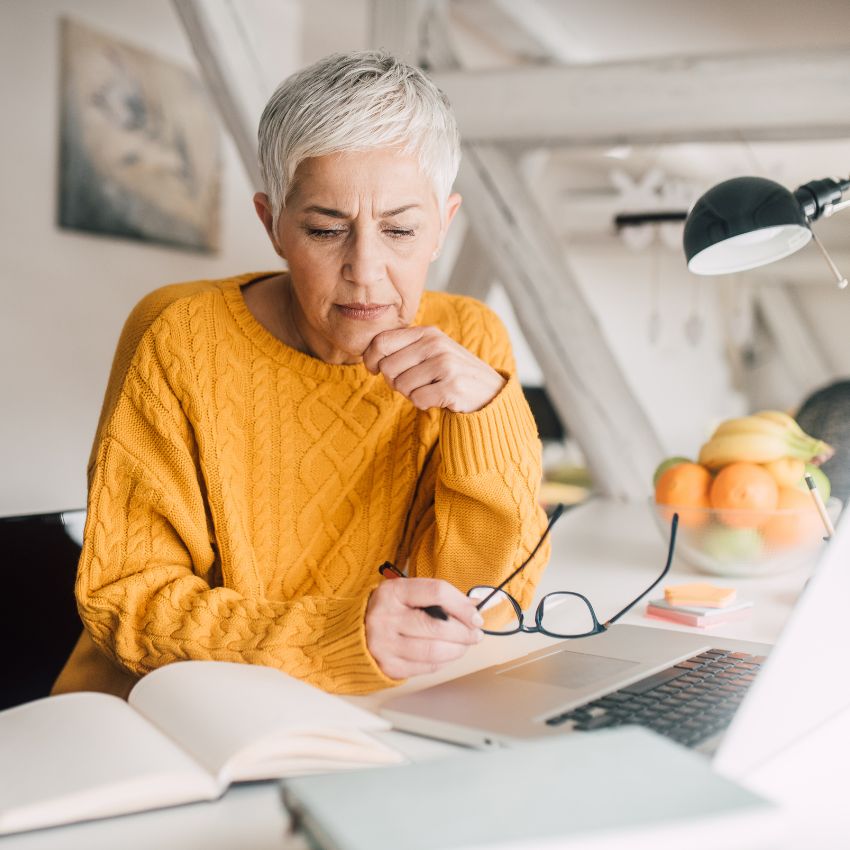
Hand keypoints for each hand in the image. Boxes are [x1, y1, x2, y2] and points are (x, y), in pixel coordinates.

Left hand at [362, 326, 505, 412]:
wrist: (488, 391)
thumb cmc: (449, 373)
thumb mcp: (430, 351)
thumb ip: (403, 348)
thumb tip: (370, 358)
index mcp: (427, 333)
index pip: (381, 342)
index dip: (371, 359)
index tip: (376, 369)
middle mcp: (436, 344)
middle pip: (387, 367)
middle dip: (394, 381)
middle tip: (412, 383)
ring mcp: (445, 364)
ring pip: (401, 385)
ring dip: (411, 394)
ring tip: (429, 389)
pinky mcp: (452, 386)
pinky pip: (417, 400)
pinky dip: (423, 404)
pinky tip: (437, 398)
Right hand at [365, 577, 483, 679]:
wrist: (356, 631)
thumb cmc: (390, 610)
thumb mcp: (408, 593)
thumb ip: (438, 597)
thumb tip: (474, 606)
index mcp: (393, 592)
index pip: (436, 592)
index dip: (462, 605)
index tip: (475, 615)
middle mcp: (386, 617)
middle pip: (438, 626)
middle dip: (464, 632)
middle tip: (475, 634)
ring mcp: (384, 643)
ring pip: (434, 651)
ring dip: (457, 649)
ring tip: (463, 645)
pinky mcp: (388, 665)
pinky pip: (426, 667)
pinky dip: (443, 662)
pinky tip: (445, 654)